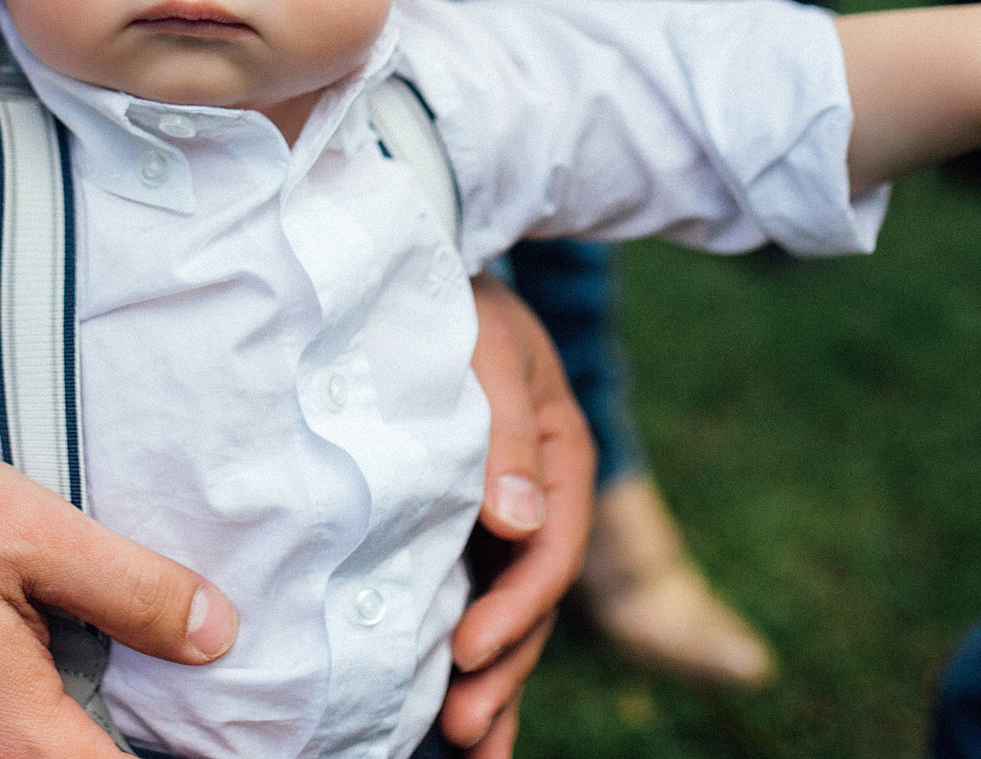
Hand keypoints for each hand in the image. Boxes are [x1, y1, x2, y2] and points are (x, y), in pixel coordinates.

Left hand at [445, 271, 596, 755]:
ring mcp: (498, 515)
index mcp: (560, 453)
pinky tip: (444, 719)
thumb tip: (515, 522)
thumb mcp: (488, 345)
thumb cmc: (455, 299)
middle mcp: (536, 496)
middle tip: (462, 727)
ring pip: (506, 613)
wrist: (421, 270)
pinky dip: (465, 659)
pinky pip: (470, 598)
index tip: (466, 650)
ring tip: (467, 747)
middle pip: (531, 599)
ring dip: (491, 683)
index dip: (514, 606)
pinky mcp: (457, 526)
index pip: (548, 547)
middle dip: (502, 668)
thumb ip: (506, 428)